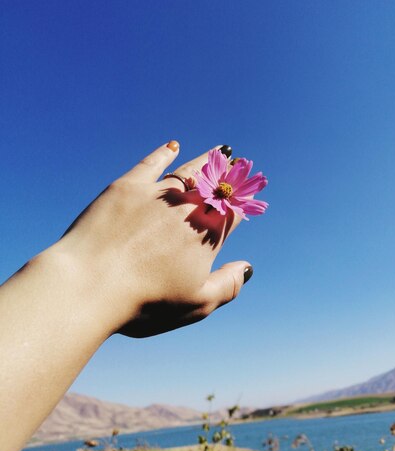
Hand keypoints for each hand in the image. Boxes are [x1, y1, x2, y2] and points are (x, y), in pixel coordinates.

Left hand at [56, 141, 252, 337]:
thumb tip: (247, 267)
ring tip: (219, 151)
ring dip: (206, 160)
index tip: (246, 199)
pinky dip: (165, 153)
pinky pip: (152, 163)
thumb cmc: (145, 302)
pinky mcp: (129, 186)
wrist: (92, 284)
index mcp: (206, 236)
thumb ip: (228, 285)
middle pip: (215, 187)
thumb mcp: (196, 304)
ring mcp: (158, 193)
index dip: (242, 205)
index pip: (232, 214)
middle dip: (230, 176)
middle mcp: (188, 208)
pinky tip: (173, 146)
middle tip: (237, 163)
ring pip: (189, 171)